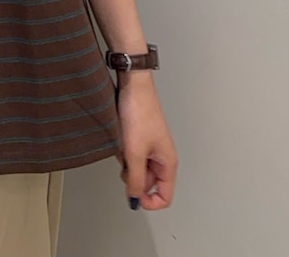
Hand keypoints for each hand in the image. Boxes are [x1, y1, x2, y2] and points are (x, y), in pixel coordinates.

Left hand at [115, 76, 177, 210]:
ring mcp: (151, 147)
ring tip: (123, 144)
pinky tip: (120, 137)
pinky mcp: (140, 138)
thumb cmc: (139, 113)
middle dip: (133, 176)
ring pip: (137, 168)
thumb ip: (136, 179)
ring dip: (127, 162)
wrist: (133, 85)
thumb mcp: (135, 152)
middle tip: (125, 161)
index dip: (149, 202)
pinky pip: (131, 155)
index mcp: (168, 163)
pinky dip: (123, 151)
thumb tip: (135, 200)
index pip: (164, 197)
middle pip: (148, 183)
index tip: (133, 196)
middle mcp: (162, 157)